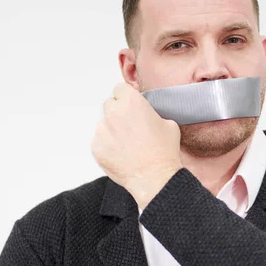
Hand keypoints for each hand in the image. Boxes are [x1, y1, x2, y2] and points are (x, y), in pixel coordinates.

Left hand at [91, 82, 182, 209]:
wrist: (155, 176)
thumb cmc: (164, 151)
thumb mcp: (169, 124)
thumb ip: (152, 113)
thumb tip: (147, 115)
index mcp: (132, 102)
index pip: (119, 89)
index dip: (126, 97)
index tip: (129, 104)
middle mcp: (114, 113)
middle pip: (110, 104)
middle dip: (118, 112)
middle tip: (130, 126)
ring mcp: (102, 130)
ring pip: (104, 124)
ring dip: (112, 130)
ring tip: (128, 144)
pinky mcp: (96, 147)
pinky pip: (100, 141)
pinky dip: (108, 145)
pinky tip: (123, 153)